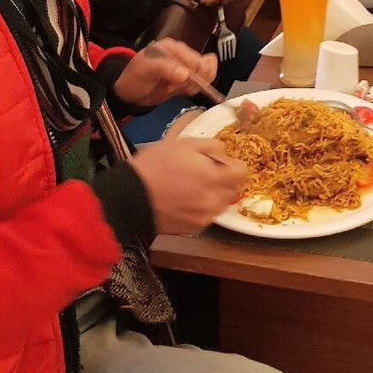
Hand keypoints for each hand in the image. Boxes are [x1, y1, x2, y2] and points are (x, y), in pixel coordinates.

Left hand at [114, 38, 218, 106]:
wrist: (129, 91)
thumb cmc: (134, 78)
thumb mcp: (145, 71)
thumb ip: (165, 69)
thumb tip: (185, 74)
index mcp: (173, 47)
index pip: (197, 60)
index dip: (190, 76)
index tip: (175, 84)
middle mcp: (182, 53)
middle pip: (205, 68)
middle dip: (191, 82)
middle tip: (173, 86)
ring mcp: (186, 65)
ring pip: (207, 75)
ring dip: (193, 86)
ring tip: (175, 87)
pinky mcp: (188, 76)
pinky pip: (203, 82)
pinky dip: (195, 89)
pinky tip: (180, 90)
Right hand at [129, 137, 246, 233]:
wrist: (129, 198)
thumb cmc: (154, 166)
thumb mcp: (182, 143)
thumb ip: (211, 146)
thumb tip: (225, 153)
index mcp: (214, 177)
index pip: (243, 172)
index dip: (234, 164)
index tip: (222, 162)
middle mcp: (214, 200)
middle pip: (234, 189)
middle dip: (225, 179)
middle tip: (205, 172)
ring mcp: (204, 217)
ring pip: (222, 203)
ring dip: (214, 194)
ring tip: (192, 186)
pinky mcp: (194, 229)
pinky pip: (208, 215)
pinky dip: (202, 207)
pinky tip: (184, 199)